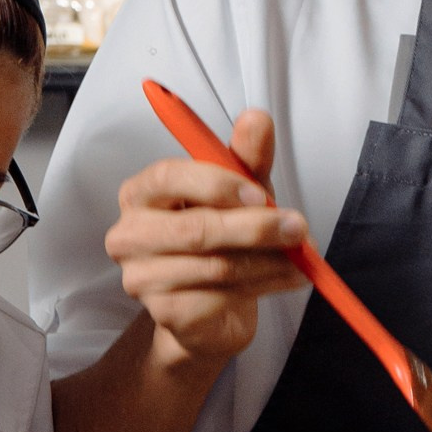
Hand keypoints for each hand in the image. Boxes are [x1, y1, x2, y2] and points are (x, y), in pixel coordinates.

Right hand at [104, 107, 308, 376]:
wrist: (211, 311)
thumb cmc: (219, 241)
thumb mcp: (238, 193)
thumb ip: (245, 158)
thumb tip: (256, 118)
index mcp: (141, 193)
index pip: (169, 178)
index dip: (216, 183)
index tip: (259, 193)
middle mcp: (130, 234)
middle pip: (195, 229)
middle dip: (255, 228)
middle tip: (297, 227)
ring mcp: (142, 278)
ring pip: (216, 266)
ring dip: (269, 260)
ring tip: (302, 257)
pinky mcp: (165, 313)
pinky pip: (223, 296)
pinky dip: (265, 285)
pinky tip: (287, 278)